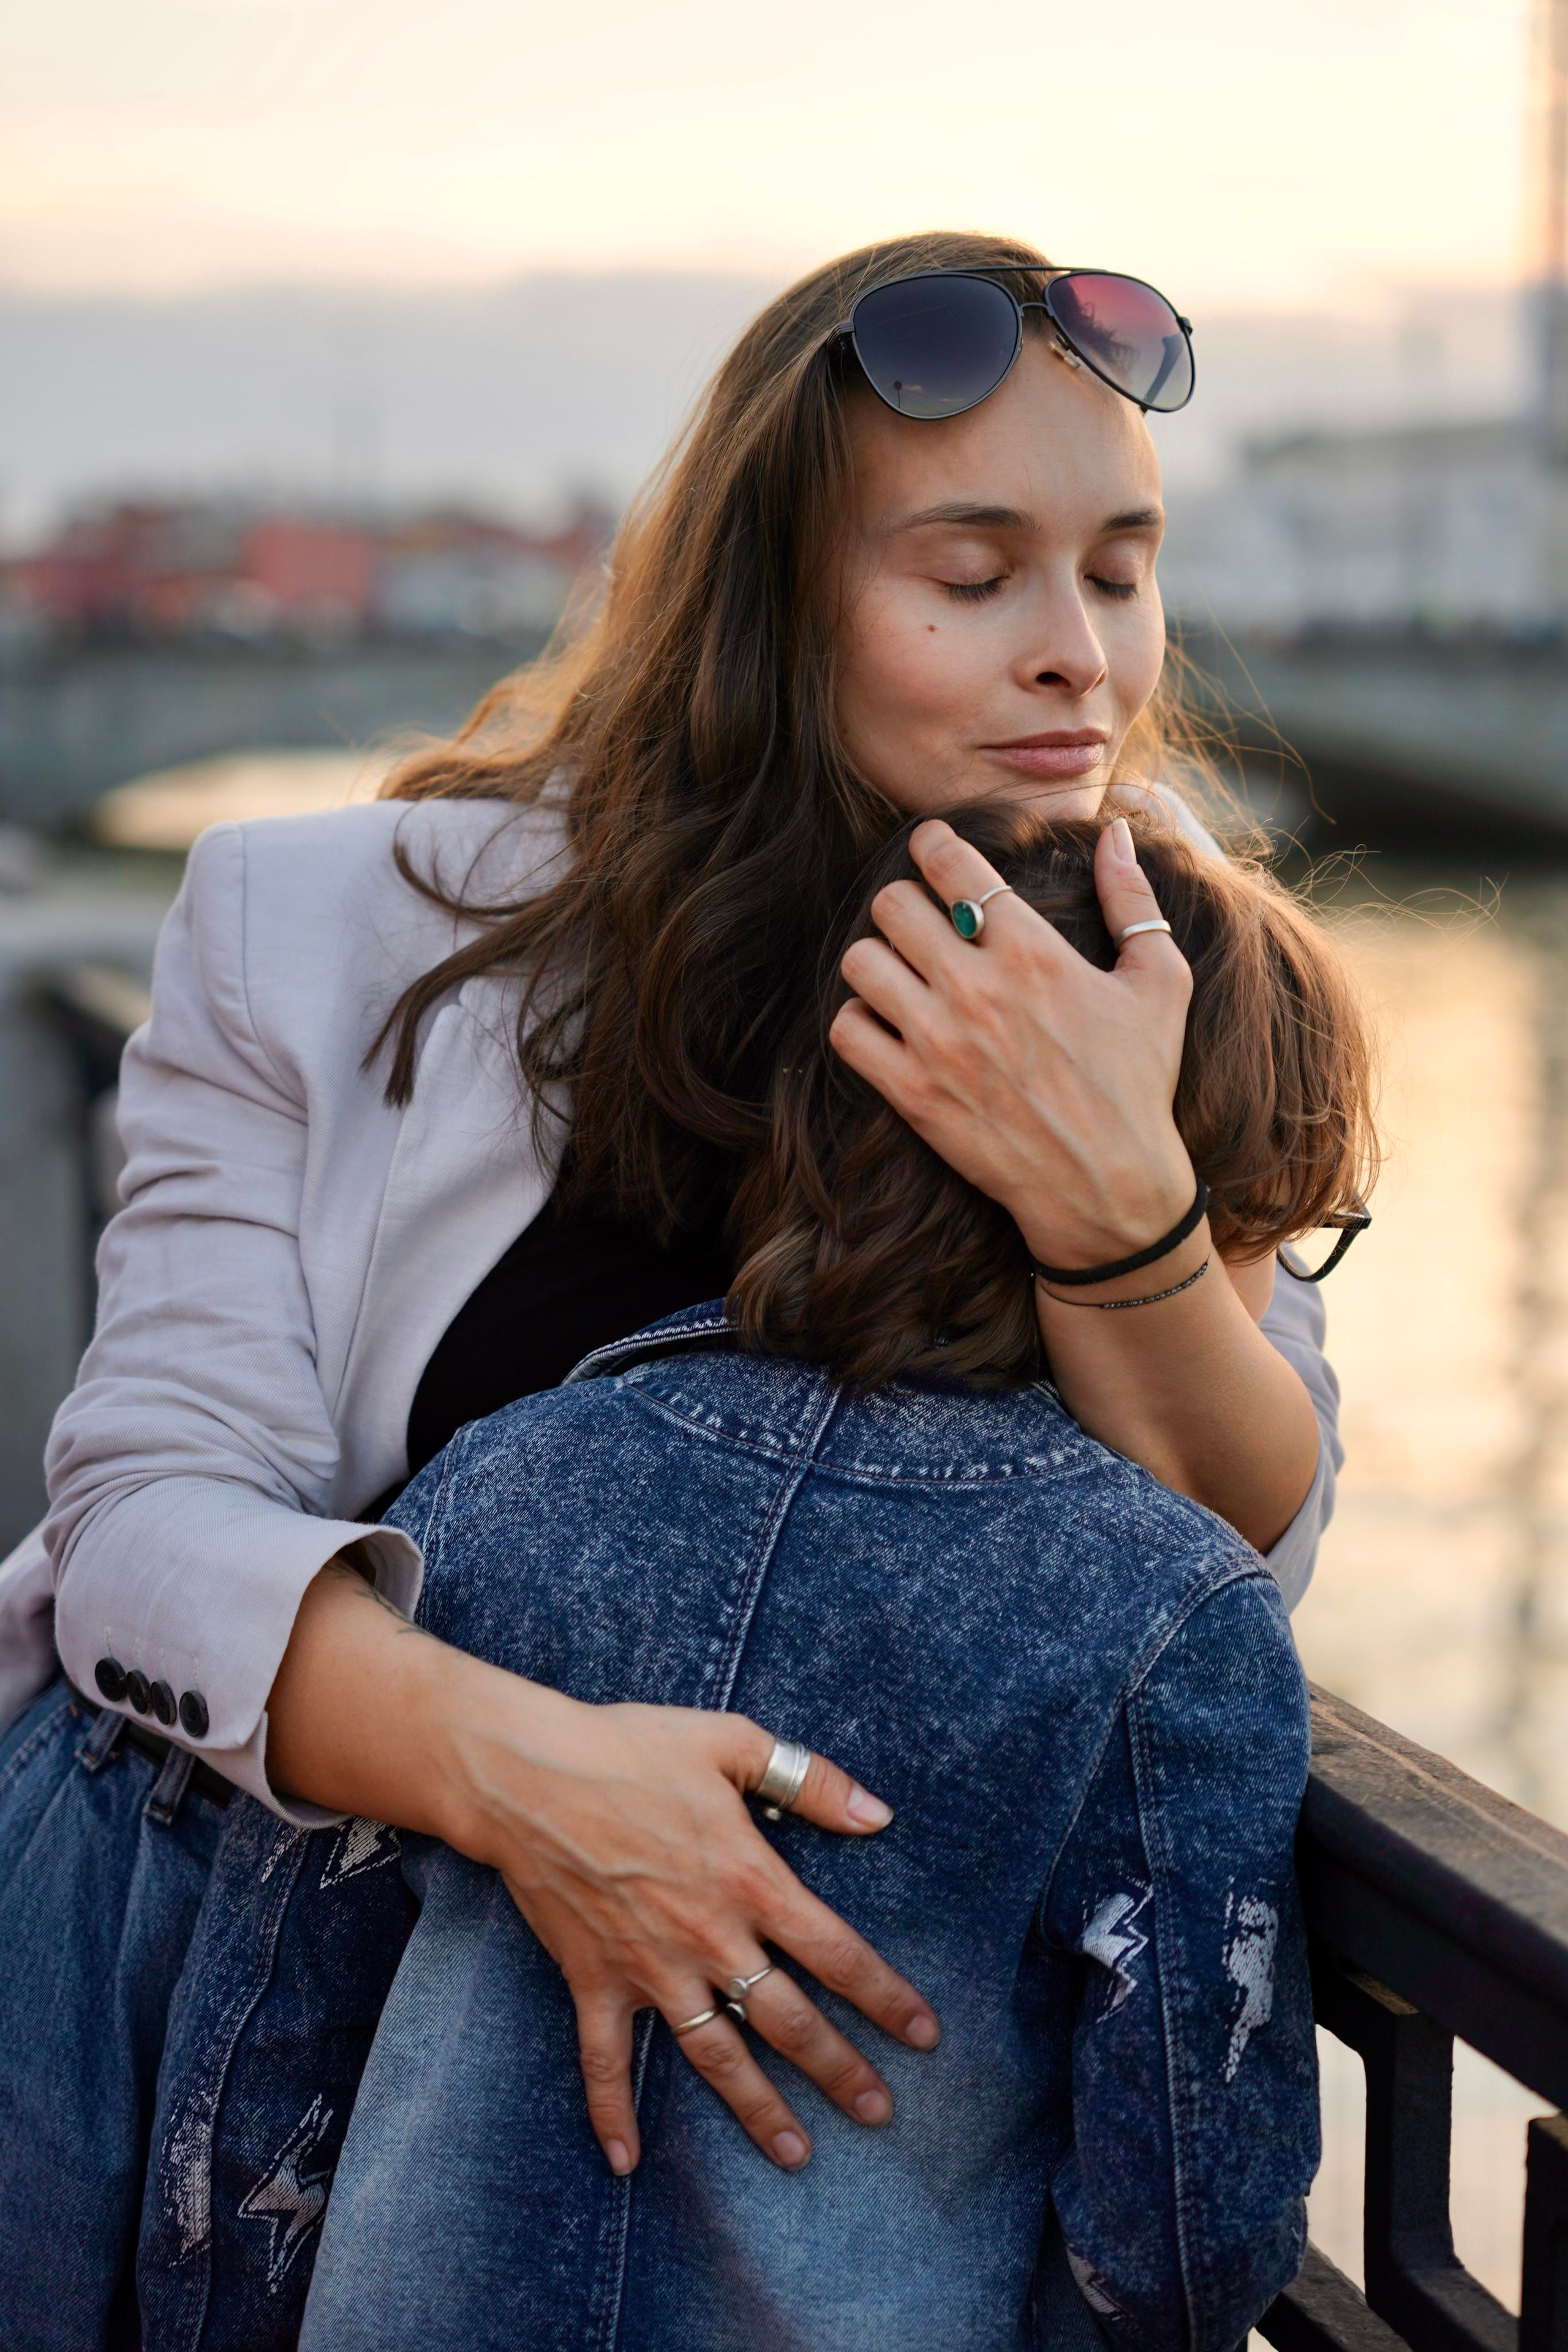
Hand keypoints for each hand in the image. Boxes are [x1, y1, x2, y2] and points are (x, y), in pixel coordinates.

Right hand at [444, 1672, 940, 2178]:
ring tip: (797, 2153)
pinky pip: (605, 2061)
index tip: (923, 2034)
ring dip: (757, 2108)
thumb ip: (810, 1779)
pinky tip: (627, 2161)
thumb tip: (879, 1814)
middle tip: (879, 2111)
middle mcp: (708, 1937)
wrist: (528, 1776)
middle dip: (840, 2070)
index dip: (886, 1996)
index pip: (836, 1953)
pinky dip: (613, 2113)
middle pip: (789, 2020)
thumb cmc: (629, 1748)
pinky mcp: (594, 1981)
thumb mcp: (730, 1743)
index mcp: (749, 1878)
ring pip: (716, 2055)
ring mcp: (649, 1968)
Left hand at [830, 814, 1195, 1268]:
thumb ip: (1133, 902)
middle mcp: (977, 989)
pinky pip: (846, 1030)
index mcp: (1032, 951)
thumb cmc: (1139, 1082)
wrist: (1107, 1184)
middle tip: (919, 921)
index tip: (930, 848)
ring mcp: (938, 1042)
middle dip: (903, 903)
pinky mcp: (911, 1092)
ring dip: (875, 959)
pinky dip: (859, 1020)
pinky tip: (887, 1024)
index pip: (949, 864)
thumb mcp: (1160, 983)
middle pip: (891, 905)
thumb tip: (1115, 834)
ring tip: (899, 972)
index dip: (931, 844)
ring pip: (859, 961)